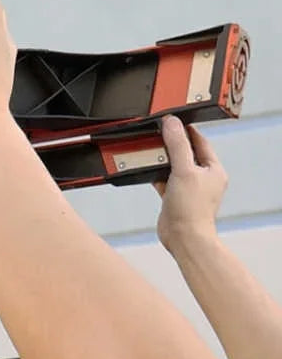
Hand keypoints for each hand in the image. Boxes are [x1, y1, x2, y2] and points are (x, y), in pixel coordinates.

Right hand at [154, 115, 227, 252]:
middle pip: (185, 153)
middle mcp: (203, 178)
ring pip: (173, 166)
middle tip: (157, 133)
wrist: (184, 238)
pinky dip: (155, 174)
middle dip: (171, 143)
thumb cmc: (192, 209)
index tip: (172, 121)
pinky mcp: (175, 197)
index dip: (186, 130)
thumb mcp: (184, 170)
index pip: (200, 142)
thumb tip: (172, 123)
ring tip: (149, 150)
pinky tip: (145, 170)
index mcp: (213, 170)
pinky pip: (164, 180)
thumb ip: (177, 145)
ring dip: (161, 159)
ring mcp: (188, 188)